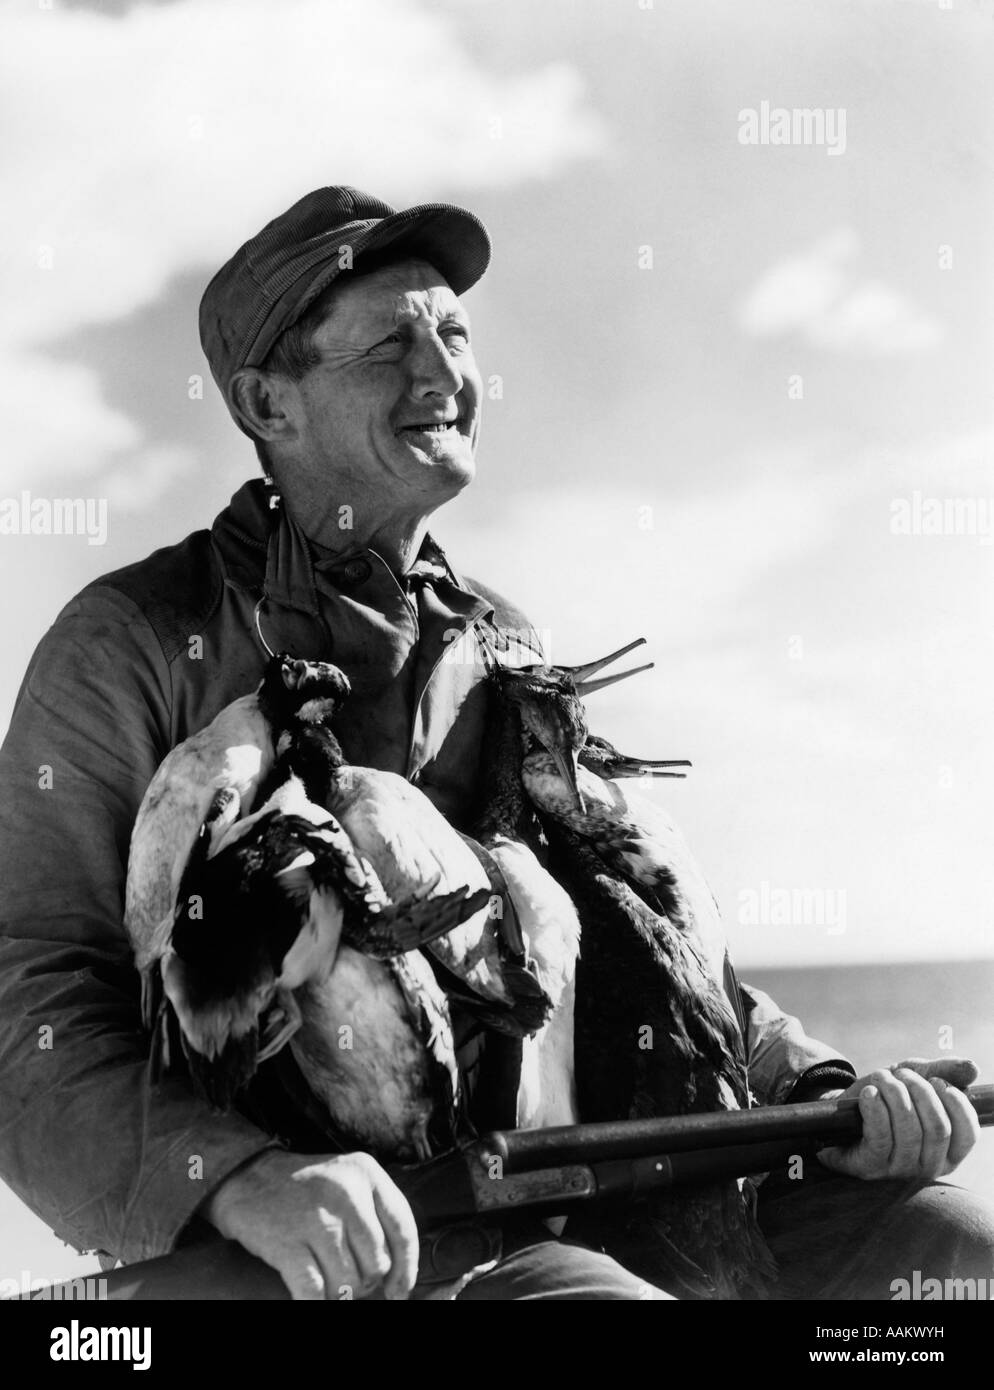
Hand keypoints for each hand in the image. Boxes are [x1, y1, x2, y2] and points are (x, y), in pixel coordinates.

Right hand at [201, 1149, 418, 1300]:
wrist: (246, 1176)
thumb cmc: (305, 1188)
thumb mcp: (348, 1181)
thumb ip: (375, 1216)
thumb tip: (397, 1278)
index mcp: (366, 1172)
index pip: (403, 1229)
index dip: (406, 1269)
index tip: (398, 1292)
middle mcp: (346, 1191)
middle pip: (377, 1263)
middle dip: (365, 1281)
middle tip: (346, 1277)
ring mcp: (316, 1217)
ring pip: (349, 1283)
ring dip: (339, 1293)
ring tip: (325, 1279)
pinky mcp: (287, 1243)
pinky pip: (315, 1293)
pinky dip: (316, 1303)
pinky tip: (310, 1297)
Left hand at [817, 1056, 979, 1181]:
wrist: (841, 1111)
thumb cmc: (886, 1098)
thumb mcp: (915, 1078)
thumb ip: (944, 1072)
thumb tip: (973, 1068)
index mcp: (947, 1151)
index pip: (968, 1133)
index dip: (955, 1102)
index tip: (936, 1080)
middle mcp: (928, 1167)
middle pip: (938, 1127)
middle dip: (919, 1090)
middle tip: (900, 1074)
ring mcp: (899, 1170)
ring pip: (908, 1129)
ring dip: (893, 1092)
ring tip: (881, 1078)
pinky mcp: (870, 1167)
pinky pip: (880, 1136)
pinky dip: (875, 1107)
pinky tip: (869, 1094)